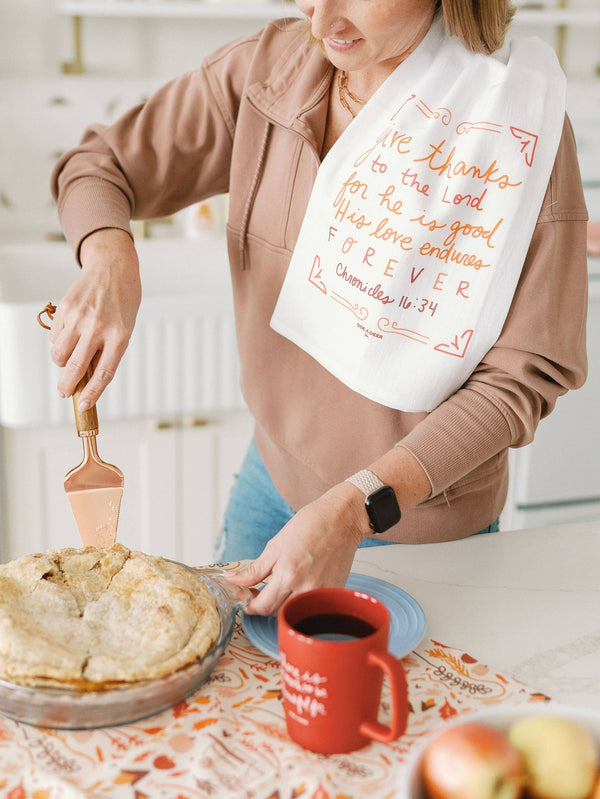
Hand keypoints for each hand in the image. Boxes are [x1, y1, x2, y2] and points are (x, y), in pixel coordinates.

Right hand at [49, 229, 141, 410]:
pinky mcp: (66, 309)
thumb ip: (108, 352)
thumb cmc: (122, 304)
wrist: (113, 269)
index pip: (104, 372)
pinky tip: (71, 332)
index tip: (84, 405)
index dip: (93, 392)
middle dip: (67, 386)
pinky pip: (55, 336)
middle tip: (65, 392)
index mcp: (119, 336)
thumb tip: (88, 379)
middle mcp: (98, 328)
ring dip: (61, 362)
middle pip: (76, 367)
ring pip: (59, 354)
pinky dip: (59, 341)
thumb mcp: (125, 329)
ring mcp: (80, 318)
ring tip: (71, 356)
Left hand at [225, 482, 367, 615]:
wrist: (342, 519)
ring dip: (282, 604)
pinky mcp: (332, 592)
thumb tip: (231, 581)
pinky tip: (298, 585)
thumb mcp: (275, 546)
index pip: (262, 606)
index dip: (249, 605)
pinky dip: (300, 600)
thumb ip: (254, 570)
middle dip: (264, 604)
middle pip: (276, 613)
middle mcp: (305, 589)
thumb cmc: (310, 526)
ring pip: (293, 611)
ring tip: (279, 586)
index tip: (246, 597)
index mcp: (287, 576)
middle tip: (259, 590)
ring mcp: (321, 593)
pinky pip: (310, 605)